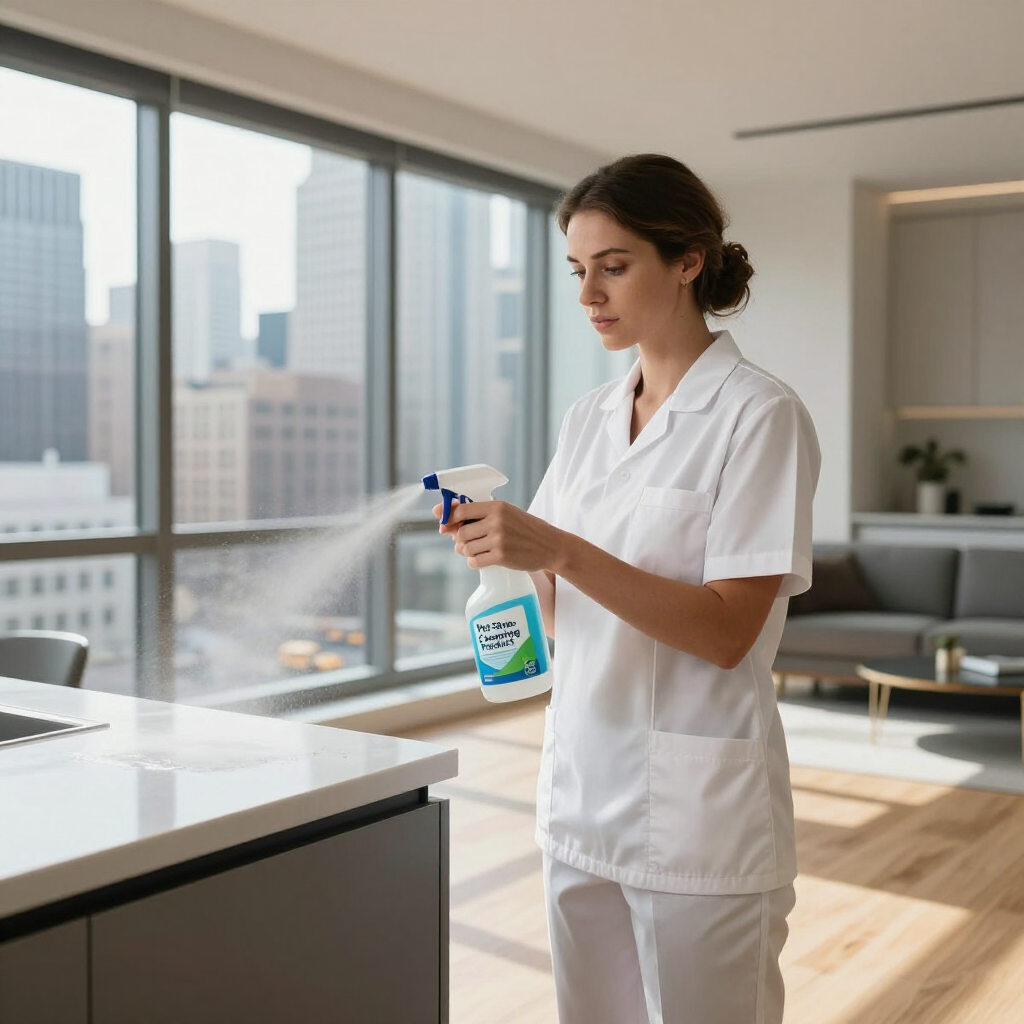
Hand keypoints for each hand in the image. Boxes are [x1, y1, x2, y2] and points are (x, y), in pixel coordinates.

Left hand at [432, 499, 564, 571]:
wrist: (550, 545)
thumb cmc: (526, 529)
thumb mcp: (506, 514)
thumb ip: (480, 516)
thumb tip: (445, 525)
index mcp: (496, 506)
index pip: (461, 510)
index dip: (447, 518)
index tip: (443, 525)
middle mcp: (496, 521)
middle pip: (461, 532)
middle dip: (460, 540)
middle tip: (467, 543)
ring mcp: (499, 539)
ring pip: (466, 548)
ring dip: (467, 552)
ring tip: (478, 551)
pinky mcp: (502, 556)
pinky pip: (475, 561)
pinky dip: (474, 562)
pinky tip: (481, 560)